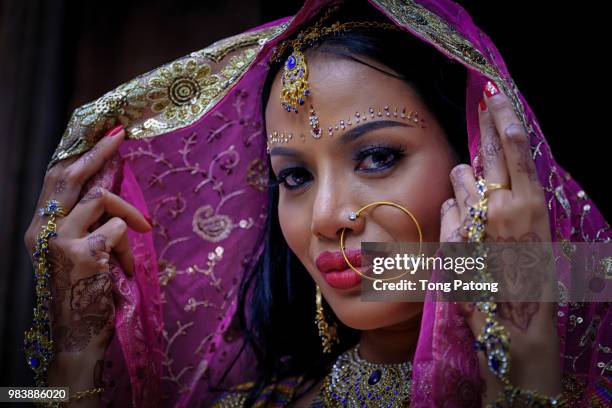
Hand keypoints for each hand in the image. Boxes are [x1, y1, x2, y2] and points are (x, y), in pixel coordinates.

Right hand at [23, 125, 150, 390]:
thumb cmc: (86, 293)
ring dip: (128, 217)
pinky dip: (128, 248)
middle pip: (69, 174)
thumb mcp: (84, 249)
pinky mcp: (80, 252)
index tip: (103, 134)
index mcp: (42, 226)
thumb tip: (113, 182)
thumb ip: (91, 219)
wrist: (78, 337)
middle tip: (120, 135)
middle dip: (97, 151)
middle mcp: (42, 228)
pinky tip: (122, 270)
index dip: (79, 153)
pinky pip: (118, 229)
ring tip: (138, 239)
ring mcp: (58, 239)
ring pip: (101, 198)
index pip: (56, 178)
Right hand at [439, 81, 561, 402]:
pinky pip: (531, 180)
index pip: (488, 157)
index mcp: (495, 214)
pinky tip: (516, 150)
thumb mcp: (460, 261)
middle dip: (500, 117)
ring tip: (502, 114)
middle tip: (493, 89)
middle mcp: (518, 206)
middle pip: (507, 150)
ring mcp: (534, 213)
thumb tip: (460, 184)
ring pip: (521, 164)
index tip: (485, 95)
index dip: (489, 122)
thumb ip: (459, 218)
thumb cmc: (483, 302)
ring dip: (508, 140)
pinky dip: (523, 159)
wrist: (522, 332)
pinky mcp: (541, 222)